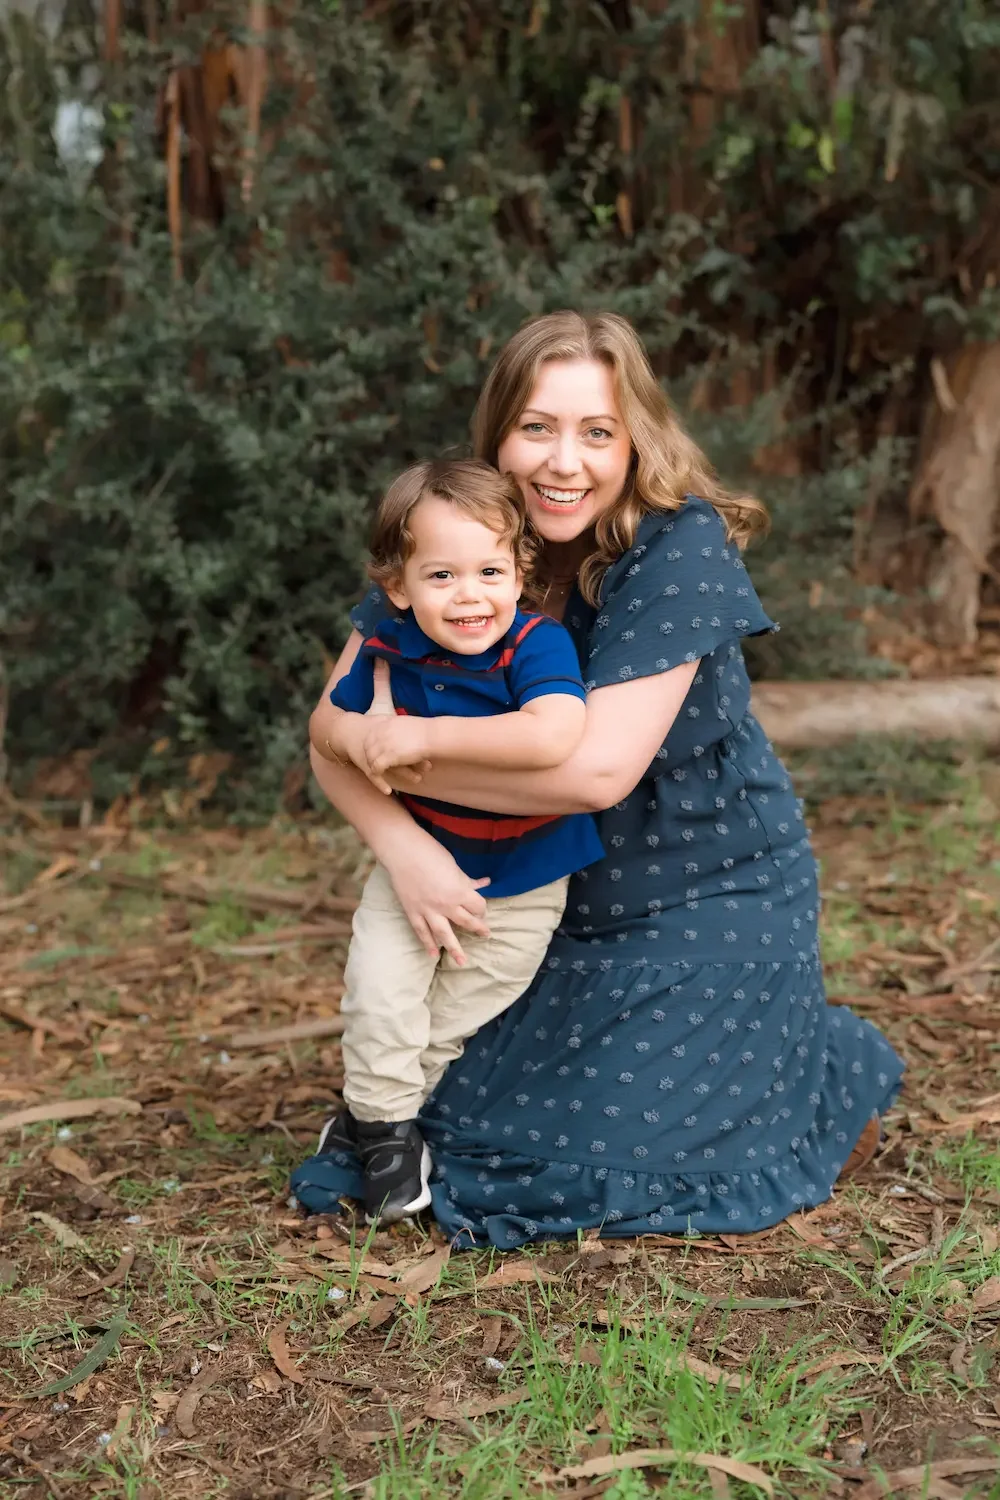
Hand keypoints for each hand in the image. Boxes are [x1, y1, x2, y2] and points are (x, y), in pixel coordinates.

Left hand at [363, 716, 432, 778]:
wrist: (433, 736)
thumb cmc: (426, 730)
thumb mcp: (406, 723)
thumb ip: (397, 726)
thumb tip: (398, 728)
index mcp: (386, 723)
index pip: (371, 734)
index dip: (371, 743)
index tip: (373, 750)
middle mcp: (382, 732)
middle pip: (367, 745)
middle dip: (369, 754)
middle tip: (371, 762)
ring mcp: (383, 744)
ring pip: (370, 757)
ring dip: (371, 764)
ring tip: (375, 770)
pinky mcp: (388, 756)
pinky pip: (376, 766)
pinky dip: (376, 772)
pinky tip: (379, 774)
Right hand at [383, 829, 490, 963]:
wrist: (402, 852)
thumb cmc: (430, 853)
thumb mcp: (454, 866)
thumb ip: (467, 880)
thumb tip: (483, 883)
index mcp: (459, 891)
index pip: (477, 906)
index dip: (481, 908)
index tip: (481, 908)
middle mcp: (446, 905)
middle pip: (466, 922)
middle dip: (477, 929)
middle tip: (484, 935)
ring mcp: (428, 910)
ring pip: (444, 934)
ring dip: (454, 948)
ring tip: (462, 962)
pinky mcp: (413, 911)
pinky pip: (421, 932)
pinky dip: (427, 943)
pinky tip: (433, 954)